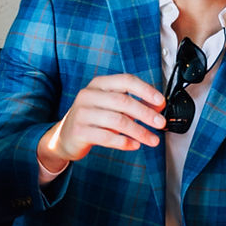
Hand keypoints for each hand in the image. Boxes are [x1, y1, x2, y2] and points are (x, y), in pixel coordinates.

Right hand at [37, 73, 166, 167]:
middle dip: (145, 113)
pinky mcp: (79, 131)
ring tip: (152, 140)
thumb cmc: (92, 118)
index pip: (126, 81)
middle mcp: (89, 95)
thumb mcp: (111, 107)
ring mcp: (82, 113)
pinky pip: (106, 137)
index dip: (146, 90)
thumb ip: (133, 103)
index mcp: (99, 84)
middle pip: (123, 101)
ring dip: (139, 131)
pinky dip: (123, 142)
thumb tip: (158, 106)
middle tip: (160, 123)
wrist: (64, 137)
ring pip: (117, 121)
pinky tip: (134, 145)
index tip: (161, 102)